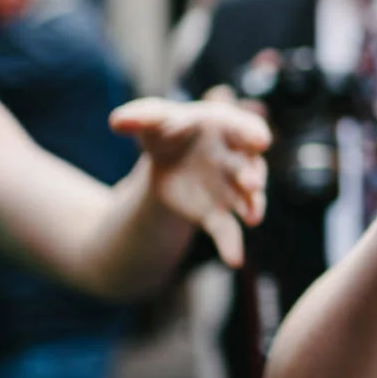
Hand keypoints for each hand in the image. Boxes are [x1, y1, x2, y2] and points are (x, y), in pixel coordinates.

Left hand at [109, 99, 270, 267]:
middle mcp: (235, 159)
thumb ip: (140, 117)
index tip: (260, 140)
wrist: (169, 163)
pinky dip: (232, 245)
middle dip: (253, 175)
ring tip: (252, 218)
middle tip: (252, 183)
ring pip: (247, 199)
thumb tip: (116, 121)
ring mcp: (230, 188)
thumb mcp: (154, 120)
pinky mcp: (217, 214)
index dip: (253, 134)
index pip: (245, 128)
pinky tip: (235, 259)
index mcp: (225, 128)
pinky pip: (228, 230)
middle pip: (249, 166)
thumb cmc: (170, 132)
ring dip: (252, 207)